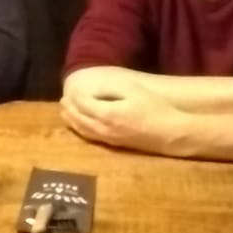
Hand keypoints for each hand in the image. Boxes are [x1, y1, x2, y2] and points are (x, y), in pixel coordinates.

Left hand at [59, 70, 175, 150]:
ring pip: (83, 130)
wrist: (170, 132)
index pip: (82, 105)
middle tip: (62, 99)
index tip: (68, 89)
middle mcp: (103, 129)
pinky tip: (80, 126)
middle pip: (79, 119)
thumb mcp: (132, 91)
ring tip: (65, 111)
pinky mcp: (114, 144)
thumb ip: (108, 90)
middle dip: (69, 109)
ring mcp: (109, 139)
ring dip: (72, 120)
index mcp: (107, 115)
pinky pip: (91, 137)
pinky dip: (81, 130)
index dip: (74, 97)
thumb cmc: (154, 108)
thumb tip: (89, 88)